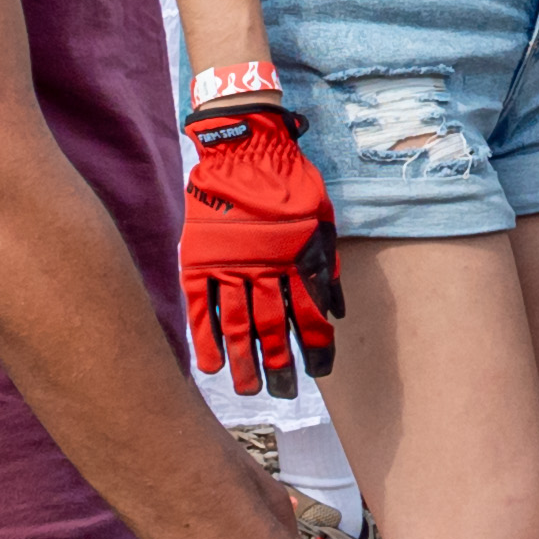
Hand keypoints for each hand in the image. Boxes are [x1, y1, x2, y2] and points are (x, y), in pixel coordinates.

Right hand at [180, 94, 345, 396]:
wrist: (244, 144)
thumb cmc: (290, 179)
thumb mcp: (322, 216)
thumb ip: (327, 265)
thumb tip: (338, 313)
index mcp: (296, 256)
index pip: (309, 313)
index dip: (315, 346)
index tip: (320, 373)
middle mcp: (263, 265)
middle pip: (271, 327)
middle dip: (279, 364)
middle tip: (282, 393)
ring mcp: (228, 263)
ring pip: (236, 322)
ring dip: (243, 360)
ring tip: (249, 390)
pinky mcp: (199, 257)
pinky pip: (200, 305)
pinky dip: (204, 337)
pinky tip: (209, 366)